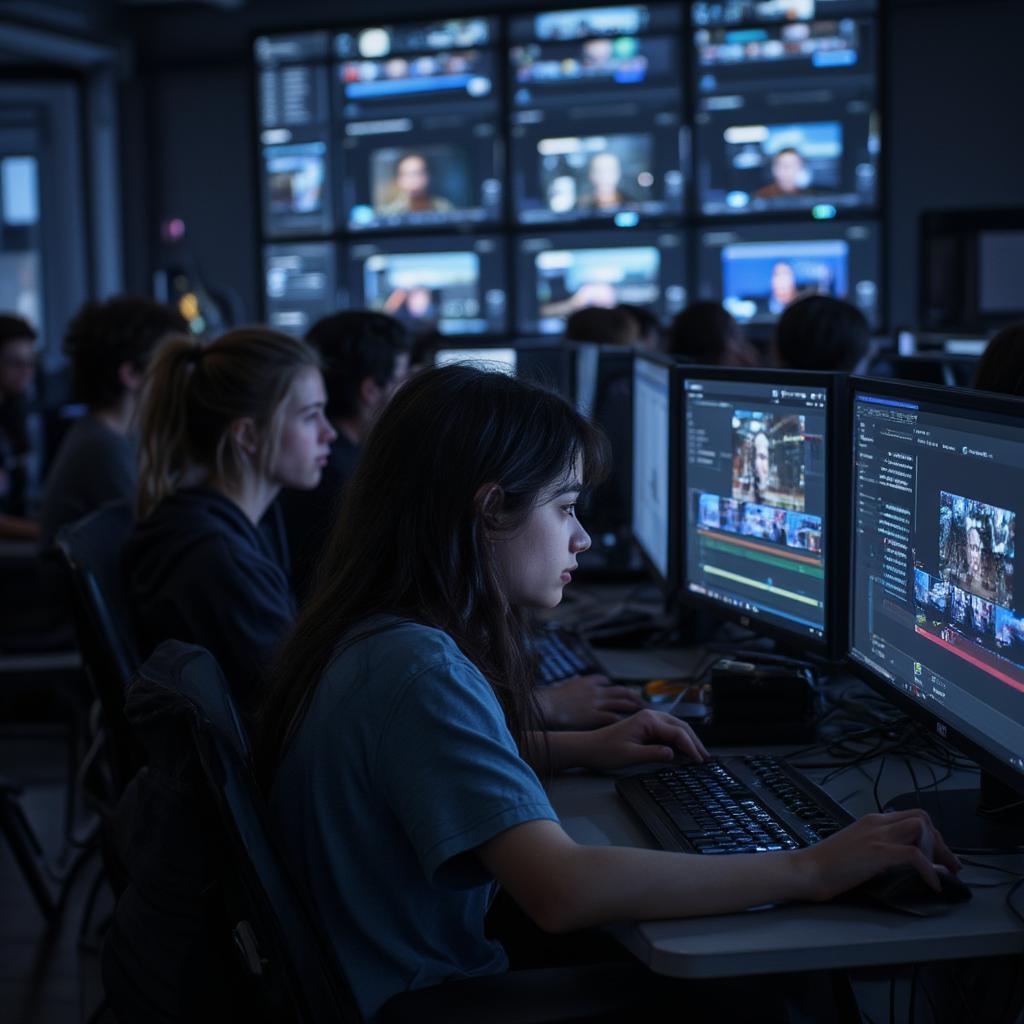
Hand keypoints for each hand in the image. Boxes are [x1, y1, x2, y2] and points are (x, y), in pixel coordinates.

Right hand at [536, 674, 645, 728]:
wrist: (547, 705)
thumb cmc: (551, 699)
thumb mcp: (563, 686)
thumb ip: (572, 685)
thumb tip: (573, 683)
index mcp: (587, 683)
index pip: (604, 681)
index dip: (613, 685)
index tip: (619, 689)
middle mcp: (595, 691)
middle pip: (619, 691)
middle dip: (632, 695)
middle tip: (641, 700)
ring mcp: (597, 703)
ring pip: (621, 702)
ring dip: (633, 706)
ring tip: (641, 711)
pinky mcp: (595, 716)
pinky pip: (613, 717)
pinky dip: (622, 719)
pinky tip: (628, 724)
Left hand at [579, 709, 708, 770]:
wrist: (588, 747)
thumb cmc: (605, 750)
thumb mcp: (630, 755)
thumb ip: (654, 754)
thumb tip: (674, 754)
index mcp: (647, 720)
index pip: (677, 732)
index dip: (691, 747)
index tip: (699, 760)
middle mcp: (649, 716)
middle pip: (680, 726)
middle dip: (694, 741)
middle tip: (706, 757)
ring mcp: (647, 720)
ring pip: (675, 727)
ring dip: (688, 740)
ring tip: (699, 754)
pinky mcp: (645, 727)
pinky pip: (667, 731)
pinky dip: (678, 740)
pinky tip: (683, 750)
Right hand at [796, 809, 959, 901]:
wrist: (807, 870)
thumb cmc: (826, 865)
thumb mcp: (855, 849)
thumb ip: (876, 847)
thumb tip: (899, 860)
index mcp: (871, 821)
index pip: (911, 816)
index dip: (931, 836)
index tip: (940, 857)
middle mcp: (876, 823)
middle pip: (922, 819)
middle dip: (941, 842)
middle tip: (950, 866)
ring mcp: (877, 836)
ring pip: (922, 829)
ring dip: (939, 851)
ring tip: (945, 873)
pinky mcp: (877, 852)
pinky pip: (914, 855)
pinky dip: (930, 870)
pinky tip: (933, 884)